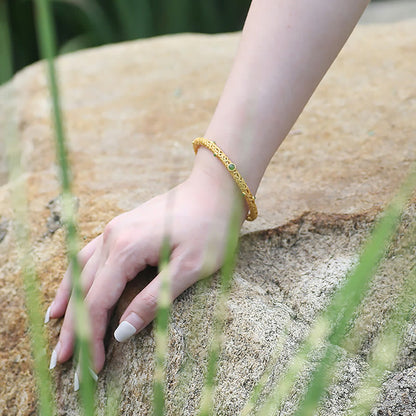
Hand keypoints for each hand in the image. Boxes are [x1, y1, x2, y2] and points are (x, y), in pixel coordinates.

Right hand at [47, 164, 244, 373]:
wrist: (215, 190)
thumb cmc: (210, 228)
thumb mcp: (189, 268)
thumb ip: (154, 299)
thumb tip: (122, 331)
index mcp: (127, 248)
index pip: (98, 301)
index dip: (92, 337)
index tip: (92, 368)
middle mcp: (113, 237)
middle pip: (83, 289)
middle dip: (73, 328)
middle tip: (62, 363)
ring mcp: (115, 229)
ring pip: (80, 270)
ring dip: (69, 302)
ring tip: (56, 329)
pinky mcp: (123, 227)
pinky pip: (90, 255)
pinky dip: (76, 277)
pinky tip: (71, 289)